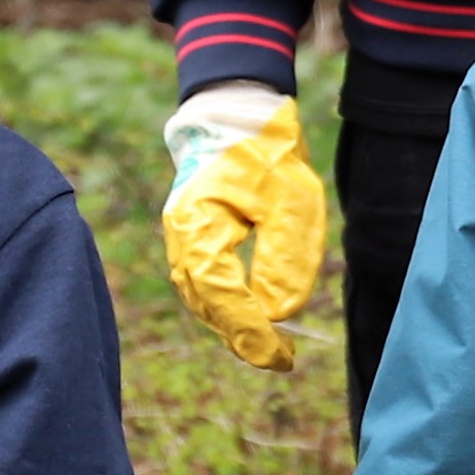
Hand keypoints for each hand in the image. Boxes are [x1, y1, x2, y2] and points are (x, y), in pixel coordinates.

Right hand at [158, 85, 329, 372]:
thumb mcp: (293, 201)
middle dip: (241, 336)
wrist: (238, 115)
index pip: (221, 293)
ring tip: (270, 347)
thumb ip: (285, 257)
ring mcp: (182, 236)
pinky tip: (252, 319)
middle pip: (205, 303)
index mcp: (199, 223)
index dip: (249, 331)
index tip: (280, 357)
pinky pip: (203, 283)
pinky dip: (225, 306)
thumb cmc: (268, 152)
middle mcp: (182, 235)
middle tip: (281, 360)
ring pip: (201, 297)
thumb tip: (278, 313)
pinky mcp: (192, 236)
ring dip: (232, 325)